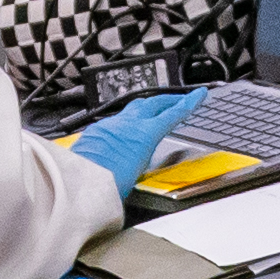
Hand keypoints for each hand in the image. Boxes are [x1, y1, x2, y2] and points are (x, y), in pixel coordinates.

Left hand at [69, 89, 200, 189]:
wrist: (80, 182)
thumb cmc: (108, 183)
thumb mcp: (138, 172)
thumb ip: (144, 156)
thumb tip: (144, 153)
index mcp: (144, 133)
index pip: (173, 114)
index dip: (189, 103)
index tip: (199, 94)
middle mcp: (128, 123)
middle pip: (152, 103)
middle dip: (168, 100)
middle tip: (178, 100)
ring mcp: (111, 124)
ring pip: (132, 109)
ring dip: (145, 108)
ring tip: (153, 112)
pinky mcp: (97, 130)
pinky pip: (116, 120)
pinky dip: (126, 121)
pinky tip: (125, 129)